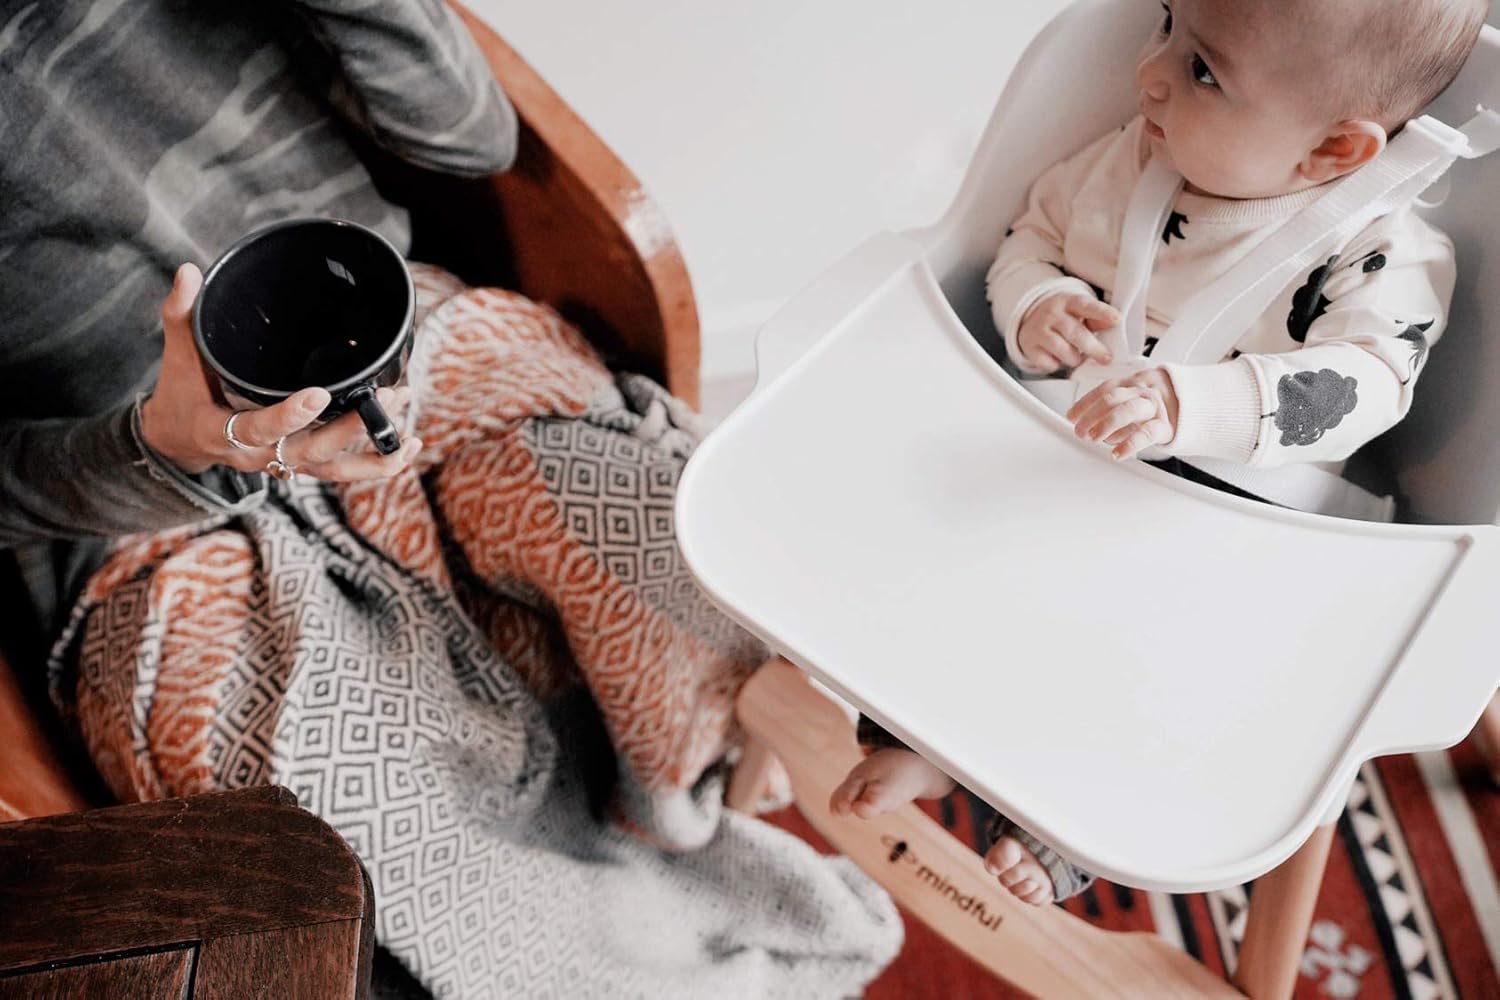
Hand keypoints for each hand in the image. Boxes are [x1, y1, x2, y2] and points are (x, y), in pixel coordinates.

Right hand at [140, 263, 422, 480]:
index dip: (289, 417)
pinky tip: (407, 446)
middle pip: (310, 451)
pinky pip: (340, 471)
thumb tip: (190, 270)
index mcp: (222, 433)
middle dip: (350, 429)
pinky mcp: (301, 464)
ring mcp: (283, 463)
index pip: (258, 429)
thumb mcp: (177, 356)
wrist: (180, 440)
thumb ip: (182, 314)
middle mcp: (258, 456)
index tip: (321, 395)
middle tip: (386, 398)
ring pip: (332, 469)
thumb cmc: (181, 393)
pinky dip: (375, 463)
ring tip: (408, 435)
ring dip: (373, 455)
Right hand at [1016, 292, 1118, 372]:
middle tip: (1106, 358)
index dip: (1102, 313)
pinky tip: (1058, 358)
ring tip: (1077, 358)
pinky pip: (1048, 363)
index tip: (1117, 320)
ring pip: (1062, 350)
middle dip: (1094, 348)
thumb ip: (1097, 319)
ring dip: (1075, 359)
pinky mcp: (1030, 347)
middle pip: (1075, 333)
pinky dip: (1057, 365)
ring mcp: (1038, 330)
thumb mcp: (1080, 312)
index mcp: (1068, 302)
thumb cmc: (1063, 318)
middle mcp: (1051, 314)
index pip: (1086, 305)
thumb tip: (1112, 324)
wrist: (1032, 321)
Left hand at [1066, 367, 1179, 460]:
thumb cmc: (1156, 404)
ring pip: (1128, 410)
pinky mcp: (1166, 426)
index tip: (1071, 416)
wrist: (1193, 407)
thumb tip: (1083, 422)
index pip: (1103, 389)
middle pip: (1112, 398)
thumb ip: (1112, 406)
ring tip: (1094, 438)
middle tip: (1080, 430)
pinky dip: (1129, 444)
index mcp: (1132, 384)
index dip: (1085, 403)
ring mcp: (1155, 408)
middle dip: (1091, 415)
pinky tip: (1117, 453)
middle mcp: (1142, 392)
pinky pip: (1146, 434)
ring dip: (1106, 424)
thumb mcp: (1134, 397)